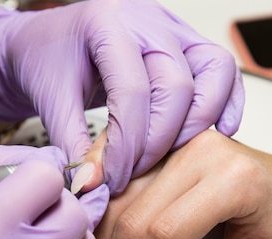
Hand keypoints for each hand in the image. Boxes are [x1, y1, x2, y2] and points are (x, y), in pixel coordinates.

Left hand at [0, 0, 243, 194]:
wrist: (46, 42)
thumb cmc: (46, 61)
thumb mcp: (50, 99)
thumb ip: (72, 143)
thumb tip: (93, 185)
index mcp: (107, 24)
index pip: (132, 92)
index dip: (126, 145)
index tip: (112, 179)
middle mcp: (147, 19)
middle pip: (177, 86)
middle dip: (158, 142)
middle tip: (134, 174)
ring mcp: (173, 28)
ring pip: (214, 71)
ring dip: (199, 123)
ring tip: (171, 157)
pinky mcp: (187, 43)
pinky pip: (222, 69)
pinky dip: (225, 102)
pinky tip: (218, 132)